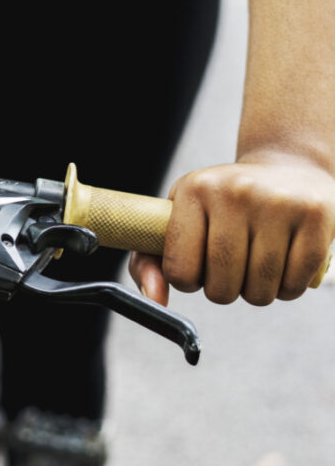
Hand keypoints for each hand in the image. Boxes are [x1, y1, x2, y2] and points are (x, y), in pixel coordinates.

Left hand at [129, 156, 334, 305]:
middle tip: (229, 268)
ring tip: (254, 265)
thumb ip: (149, 260)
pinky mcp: (316, 216)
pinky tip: (282, 265)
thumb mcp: (179, 216)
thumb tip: (155, 299)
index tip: (196, 266)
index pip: (179, 270)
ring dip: (255, 293)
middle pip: (221, 286)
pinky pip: (294, 285)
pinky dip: (286, 290)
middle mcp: (235, 192)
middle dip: (222, 291)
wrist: (288, 166)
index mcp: (194, 190)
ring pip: (259, 291)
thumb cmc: (222, 203)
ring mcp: (278, 202)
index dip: (187, 281)